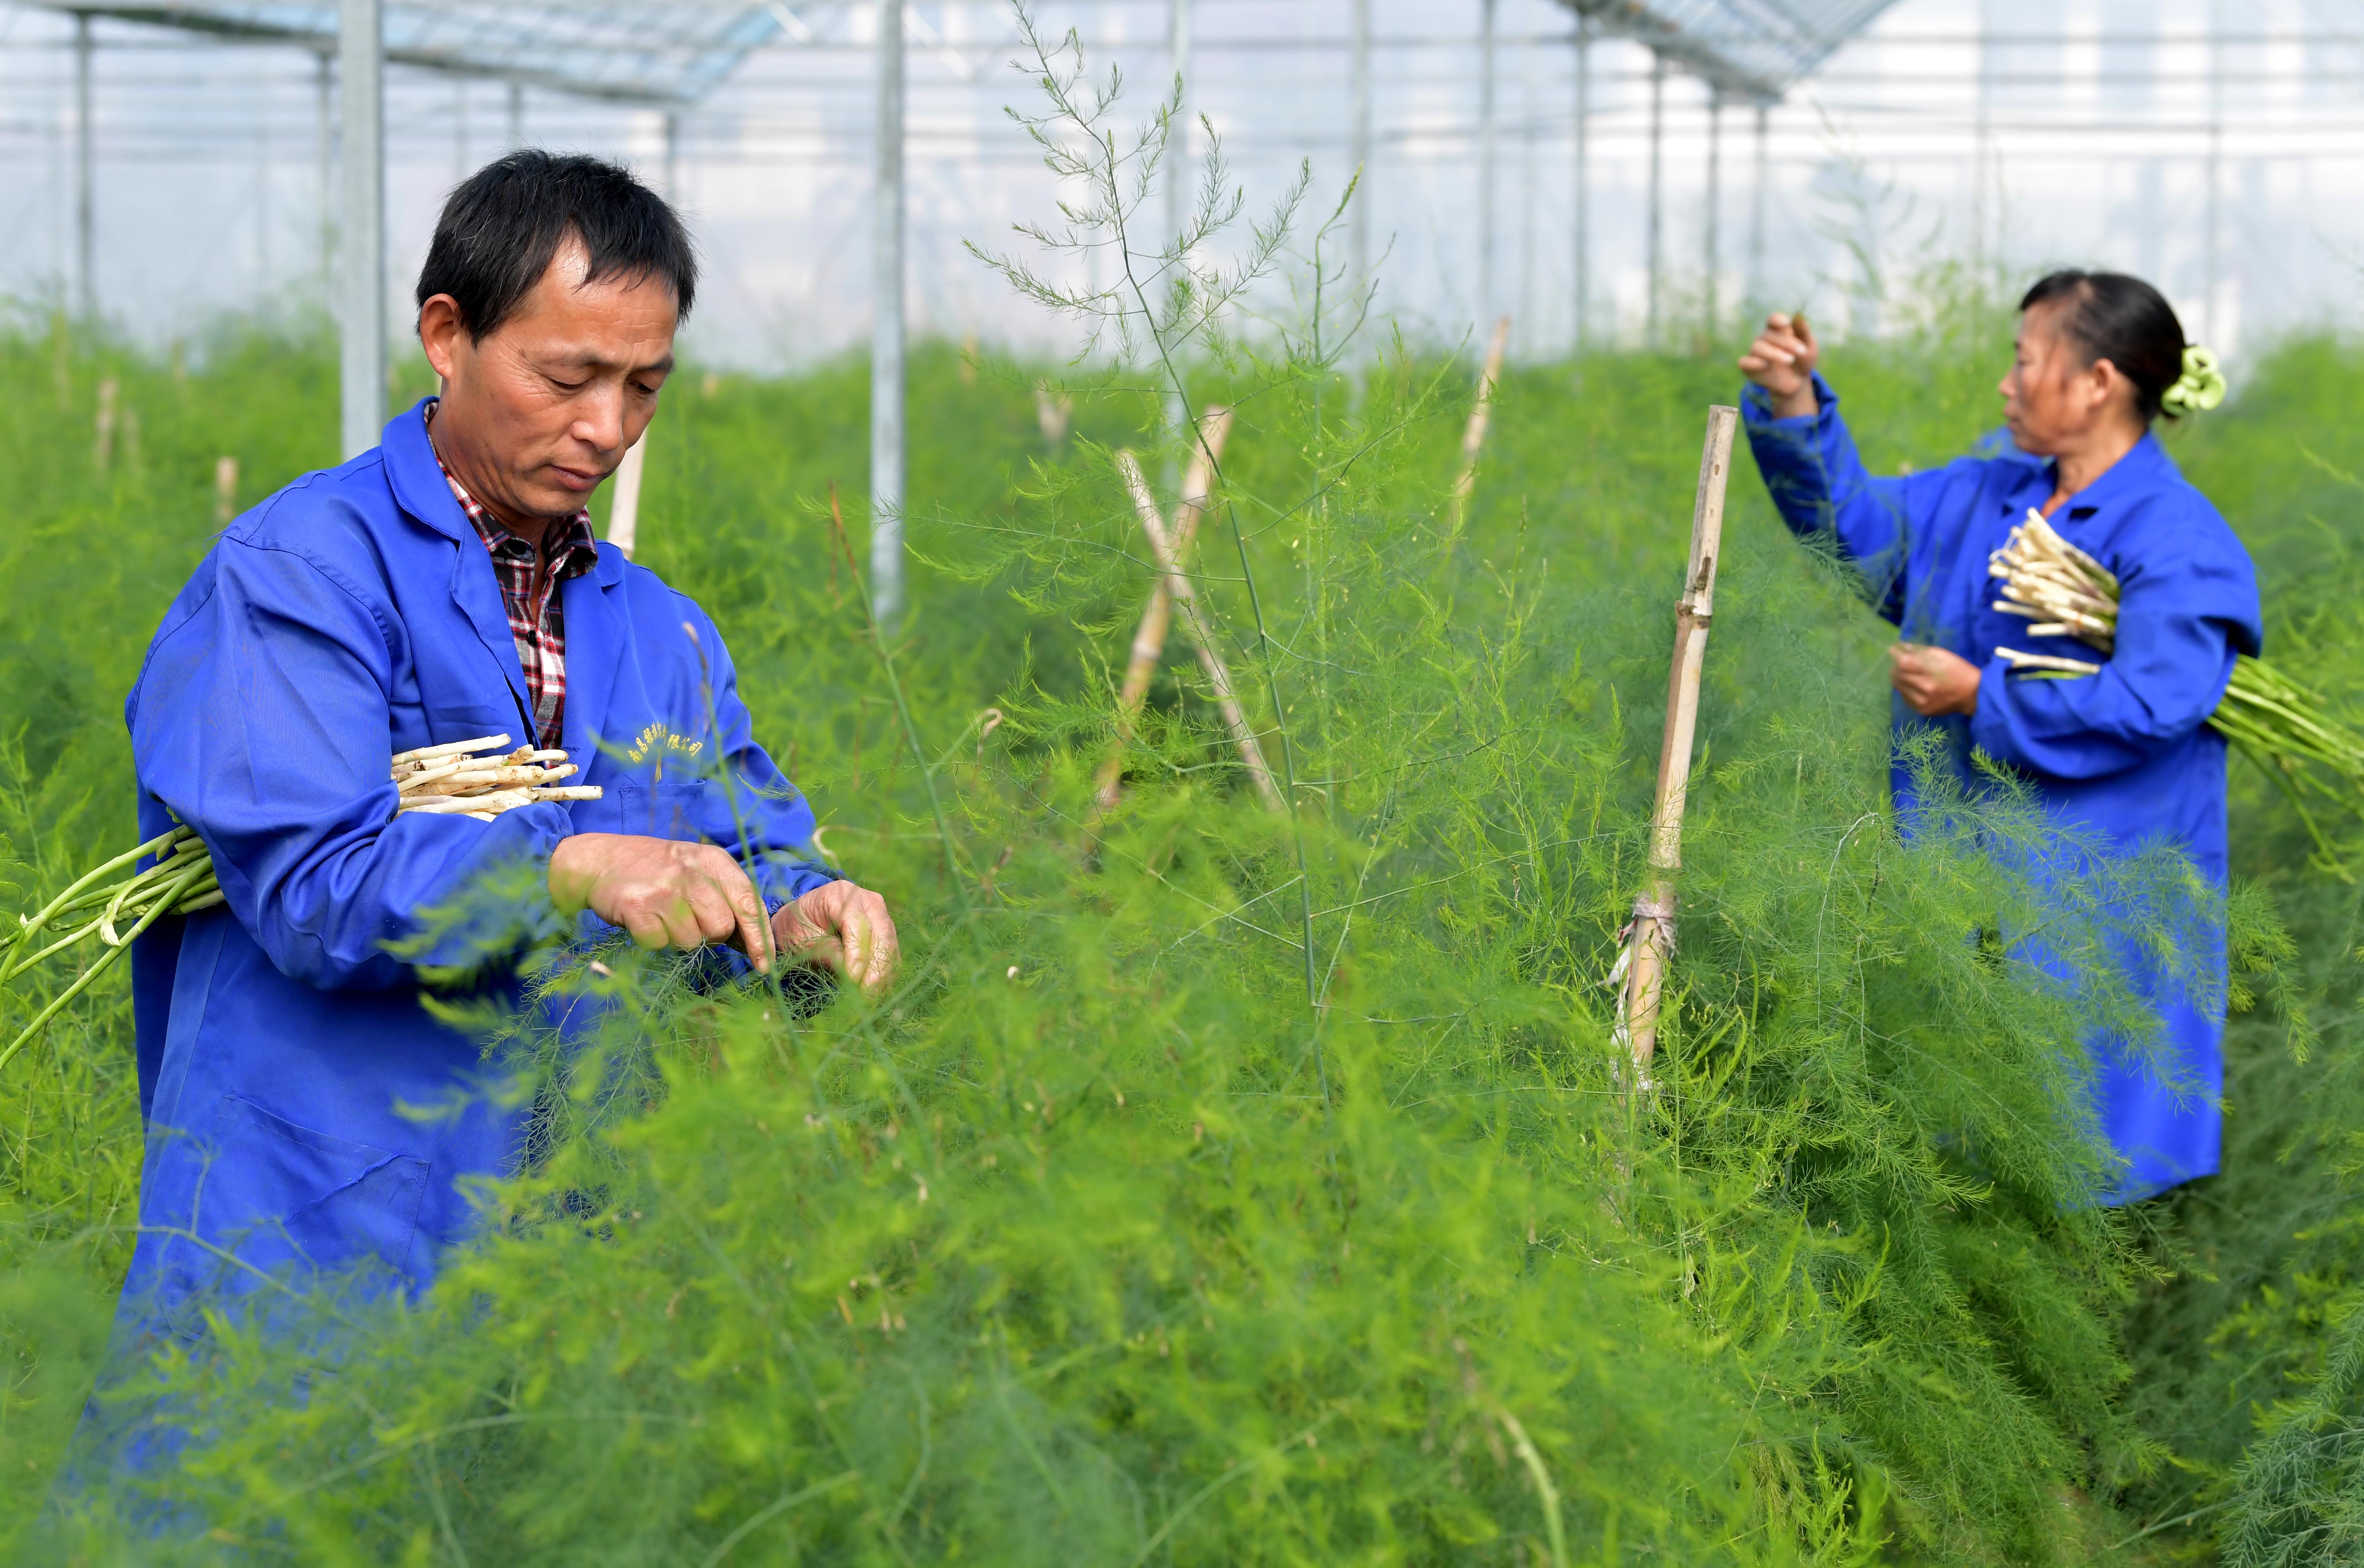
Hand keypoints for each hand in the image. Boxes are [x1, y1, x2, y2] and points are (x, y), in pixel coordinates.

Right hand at [550, 833, 776, 967]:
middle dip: (709, 935)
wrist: (600, 859)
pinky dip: (653, 939)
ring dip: (678, 938)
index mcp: (714, 861)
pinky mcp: (637, 906)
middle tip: (688, 920)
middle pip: (721, 927)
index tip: (765, 964)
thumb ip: (726, 899)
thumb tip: (753, 942)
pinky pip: (659, 944)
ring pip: (691, 940)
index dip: (759, 937)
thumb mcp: (698, 870)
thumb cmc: (657, 870)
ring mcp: (664, 888)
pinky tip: (644, 919)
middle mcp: (692, 871)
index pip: (748, 902)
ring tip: (663, 916)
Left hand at [772, 880, 898, 994]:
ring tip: (870, 1000)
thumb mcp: (802, 939)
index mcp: (840, 894)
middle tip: (867, 996)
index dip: (858, 954)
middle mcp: (867, 900)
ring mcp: (880, 914)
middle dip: (877, 969)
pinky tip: (876, 993)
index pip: (857, 925)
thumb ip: (826, 952)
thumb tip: (852, 974)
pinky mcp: (886, 930)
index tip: (852, 980)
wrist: (804, 918)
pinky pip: (892, 954)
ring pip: (890, 946)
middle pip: (882, 934)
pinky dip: (886, 974)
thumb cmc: (799, 927)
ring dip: (883, 975)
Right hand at [1737, 312, 1819, 418]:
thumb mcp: (1809, 346)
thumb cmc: (1803, 360)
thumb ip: (1804, 332)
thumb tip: (1798, 316)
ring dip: (1774, 353)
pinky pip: (1744, 362)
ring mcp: (1756, 354)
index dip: (1777, 320)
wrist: (1797, 383)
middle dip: (1787, 342)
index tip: (1786, 323)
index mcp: (1778, 331)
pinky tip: (1764, 365)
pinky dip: (1752, 362)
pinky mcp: (1749, 368)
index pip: (1773, 320)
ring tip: (1790, 360)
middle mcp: (1764, 340)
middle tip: (1802, 351)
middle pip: (1769, 335)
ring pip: (1758, 347)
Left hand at [1888, 642, 1981, 716]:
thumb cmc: (1958, 670)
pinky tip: (1914, 686)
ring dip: (1899, 678)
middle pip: (1898, 675)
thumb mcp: (1942, 655)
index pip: (1903, 663)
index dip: (1895, 655)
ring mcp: (1923, 701)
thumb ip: (1920, 651)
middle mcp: (1925, 688)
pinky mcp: (1923, 710)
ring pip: (1899, 687)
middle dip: (1896, 667)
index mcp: (1932, 671)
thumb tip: (1900, 647)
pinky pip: (1905, 698)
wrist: (1972, 694)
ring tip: (1907, 674)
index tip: (1893, 650)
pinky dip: (1906, 690)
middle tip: (1900, 663)